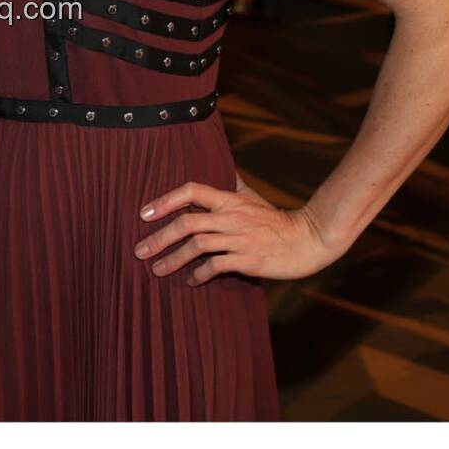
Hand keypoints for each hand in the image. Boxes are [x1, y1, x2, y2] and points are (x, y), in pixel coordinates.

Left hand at [133, 177, 342, 284]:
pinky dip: (200, 274)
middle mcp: (231, 217)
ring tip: (157, 270)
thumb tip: (218, 167)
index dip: (165, 200)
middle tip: (139, 250)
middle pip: (187, 222)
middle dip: (159, 237)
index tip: (143, 214)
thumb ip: (231, 184)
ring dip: (173, 259)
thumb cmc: (275, 220)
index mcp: (229, 199)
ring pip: (197, 246)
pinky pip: (216, 266)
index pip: (191, 190)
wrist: (308, 240)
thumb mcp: (252, 197)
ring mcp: (239, 238)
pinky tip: (191, 281)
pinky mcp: (248, 260)